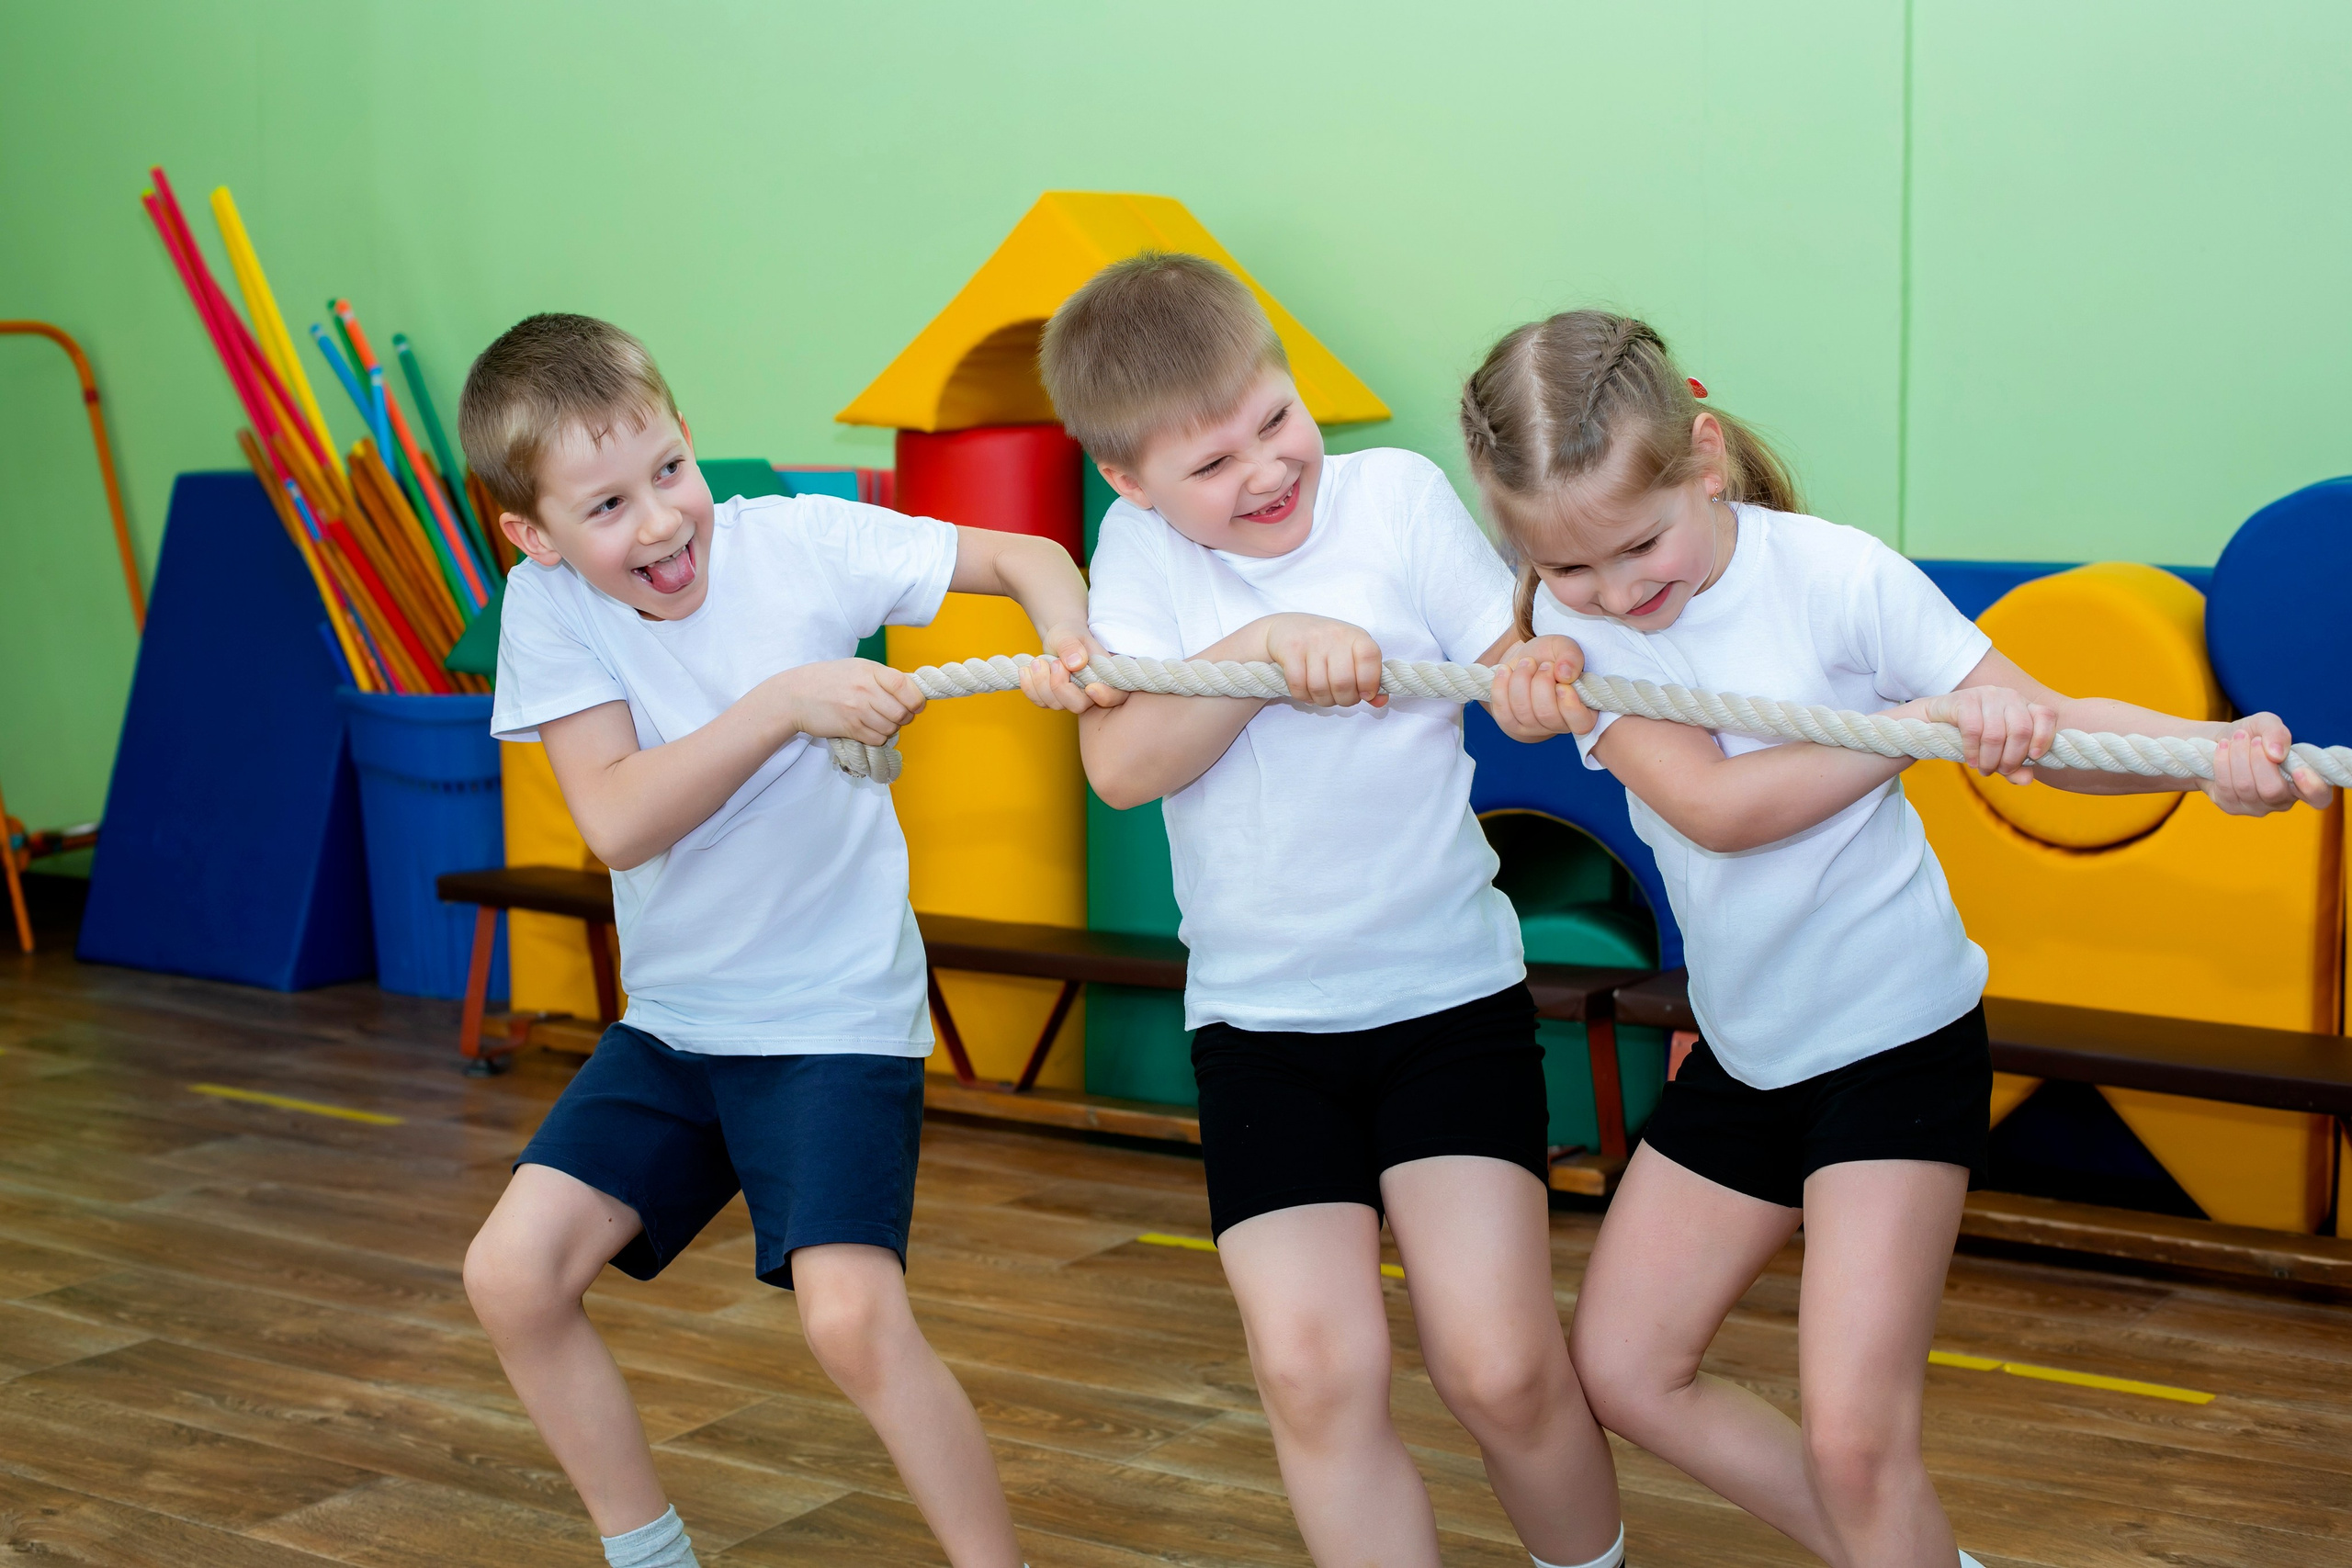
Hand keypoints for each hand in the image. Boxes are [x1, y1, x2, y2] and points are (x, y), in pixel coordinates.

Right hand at [769, 659, 924, 746]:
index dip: (917, 700)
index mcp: (871, 671)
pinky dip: (877, 738)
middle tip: (896, 715)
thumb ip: (883, 678)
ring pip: (891, 728)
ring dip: (890, 728)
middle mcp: (866, 690)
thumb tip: (913, 692)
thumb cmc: (829, 679)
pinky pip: (877, 739)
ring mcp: (857, 710)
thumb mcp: (858, 668)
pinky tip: (868, 729)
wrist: (796, 695)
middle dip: (905, 717)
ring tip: (879, 721)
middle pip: (902, 712)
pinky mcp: (849, 728)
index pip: (906, 687)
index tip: (916, 705)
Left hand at [1020, 625, 1126, 712]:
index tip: (1090, 688)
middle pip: (1079, 705)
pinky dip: (1030, 687)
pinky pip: (1041, 702)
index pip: (1116, 695)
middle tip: (1054, 663)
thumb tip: (1077, 662)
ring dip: (1041, 683)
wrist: (1058, 639)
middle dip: (1061, 686)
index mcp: (1105, 675)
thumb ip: (1072, 646)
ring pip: (1057, 705)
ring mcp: (1072, 697)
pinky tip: (1026, 671)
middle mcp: (1091, 691)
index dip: (1106, 696)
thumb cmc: (1070, 634)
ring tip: (1036, 661)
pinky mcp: (1055, 699)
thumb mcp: (1070, 634)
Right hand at [1261, 614, 1385, 706]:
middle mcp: (1335, 635)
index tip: (1365, 693)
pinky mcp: (1290, 650)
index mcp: (1356, 636)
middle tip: (1340, 697)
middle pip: (1343, 682)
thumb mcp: (1351, 655)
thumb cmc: (1325, 646)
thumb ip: (1368, 679)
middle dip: (1344, 699)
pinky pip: (1298, 686)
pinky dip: (1303, 696)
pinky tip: (1306, 691)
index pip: (1370, 657)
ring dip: (1322, 700)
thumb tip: (1380, 702)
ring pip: (1319, 687)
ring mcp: (1311, 642)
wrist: (1286, 628)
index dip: (1370, 682)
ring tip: (1323, 695)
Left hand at [1486, 635, 1595, 739]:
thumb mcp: (1565, 648)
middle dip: (1542, 683)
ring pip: (1523, 710)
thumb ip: (1572, 657)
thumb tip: (1565, 674)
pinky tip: (1506, 670)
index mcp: (1583, 711)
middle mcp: (1558, 725)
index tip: (1562, 684)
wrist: (1526, 661)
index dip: (1570, 706)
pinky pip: (1502, 710)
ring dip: (1522, 680)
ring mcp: (1532, 728)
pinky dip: (1501, 686)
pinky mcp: (1509, 724)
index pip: (1581, 723)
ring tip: (1527, 663)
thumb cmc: (1551, 657)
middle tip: (1545, 665)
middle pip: (1547, 715)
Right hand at [1918, 685, 2055, 783]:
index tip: (2034, 757)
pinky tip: (1971, 761)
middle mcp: (2009, 696)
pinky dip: (1972, 752)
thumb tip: (2027, 779)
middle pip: (2021, 730)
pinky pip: (1973, 730)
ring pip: (1996, 734)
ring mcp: (1987, 695)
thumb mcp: (1998, 754)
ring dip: (1990, 760)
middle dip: (2011, 758)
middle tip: (1999, 771)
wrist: (1934, 721)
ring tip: (1983, 769)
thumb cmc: (1973, 738)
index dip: (2044, 738)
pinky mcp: (1964, 700)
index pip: (2045, 716)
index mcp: (2023, 706)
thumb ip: (2015, 766)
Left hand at [2204, 713, 2333, 814]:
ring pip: (2246, 787)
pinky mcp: (2231, 806)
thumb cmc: (2252, 735)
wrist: (2218, 741)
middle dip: (2258, 759)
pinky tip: (2223, 747)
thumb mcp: (2267, 724)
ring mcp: (2256, 806)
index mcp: (2303, 782)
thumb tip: (2276, 754)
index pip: (2319, 797)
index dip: (2313, 788)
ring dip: (2239, 756)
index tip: (2300, 770)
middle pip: (2273, 790)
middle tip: (2253, 739)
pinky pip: (2226, 787)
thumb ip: (2277, 733)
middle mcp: (2282, 800)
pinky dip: (2223, 762)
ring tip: (2237, 738)